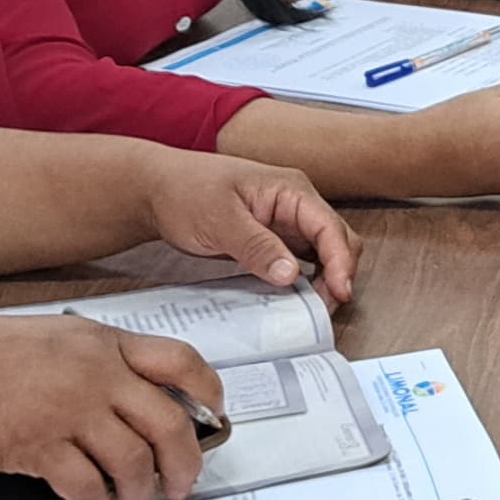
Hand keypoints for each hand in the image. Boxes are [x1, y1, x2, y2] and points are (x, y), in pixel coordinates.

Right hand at [0, 318, 225, 499]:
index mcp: (105, 343)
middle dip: (185, 463)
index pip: (180, 361)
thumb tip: (138, 396)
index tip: (213, 417)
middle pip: (169, 424)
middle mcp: (97, 375)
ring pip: (134, 461)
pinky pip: (87, 485)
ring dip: (139, 492)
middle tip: (181, 485)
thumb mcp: (56, 338)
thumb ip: (99, 360)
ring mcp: (71, 410)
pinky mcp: (42, 446)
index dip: (207, 392)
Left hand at [141, 148, 360, 299]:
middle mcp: (296, 205)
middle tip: (324, 309)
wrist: (157, 189)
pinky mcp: (274, 239)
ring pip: (324, 254)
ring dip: (325, 281)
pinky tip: (294, 299)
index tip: (338, 293)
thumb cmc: (185, 191)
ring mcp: (287, 222)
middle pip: (338, 241)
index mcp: (291, 190)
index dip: (341, 262)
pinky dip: (305, 281)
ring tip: (312, 310)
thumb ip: (257, 246)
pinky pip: (302, 262)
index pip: (331, 228)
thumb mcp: (219, 220)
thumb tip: (291, 275)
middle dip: (339, 275)